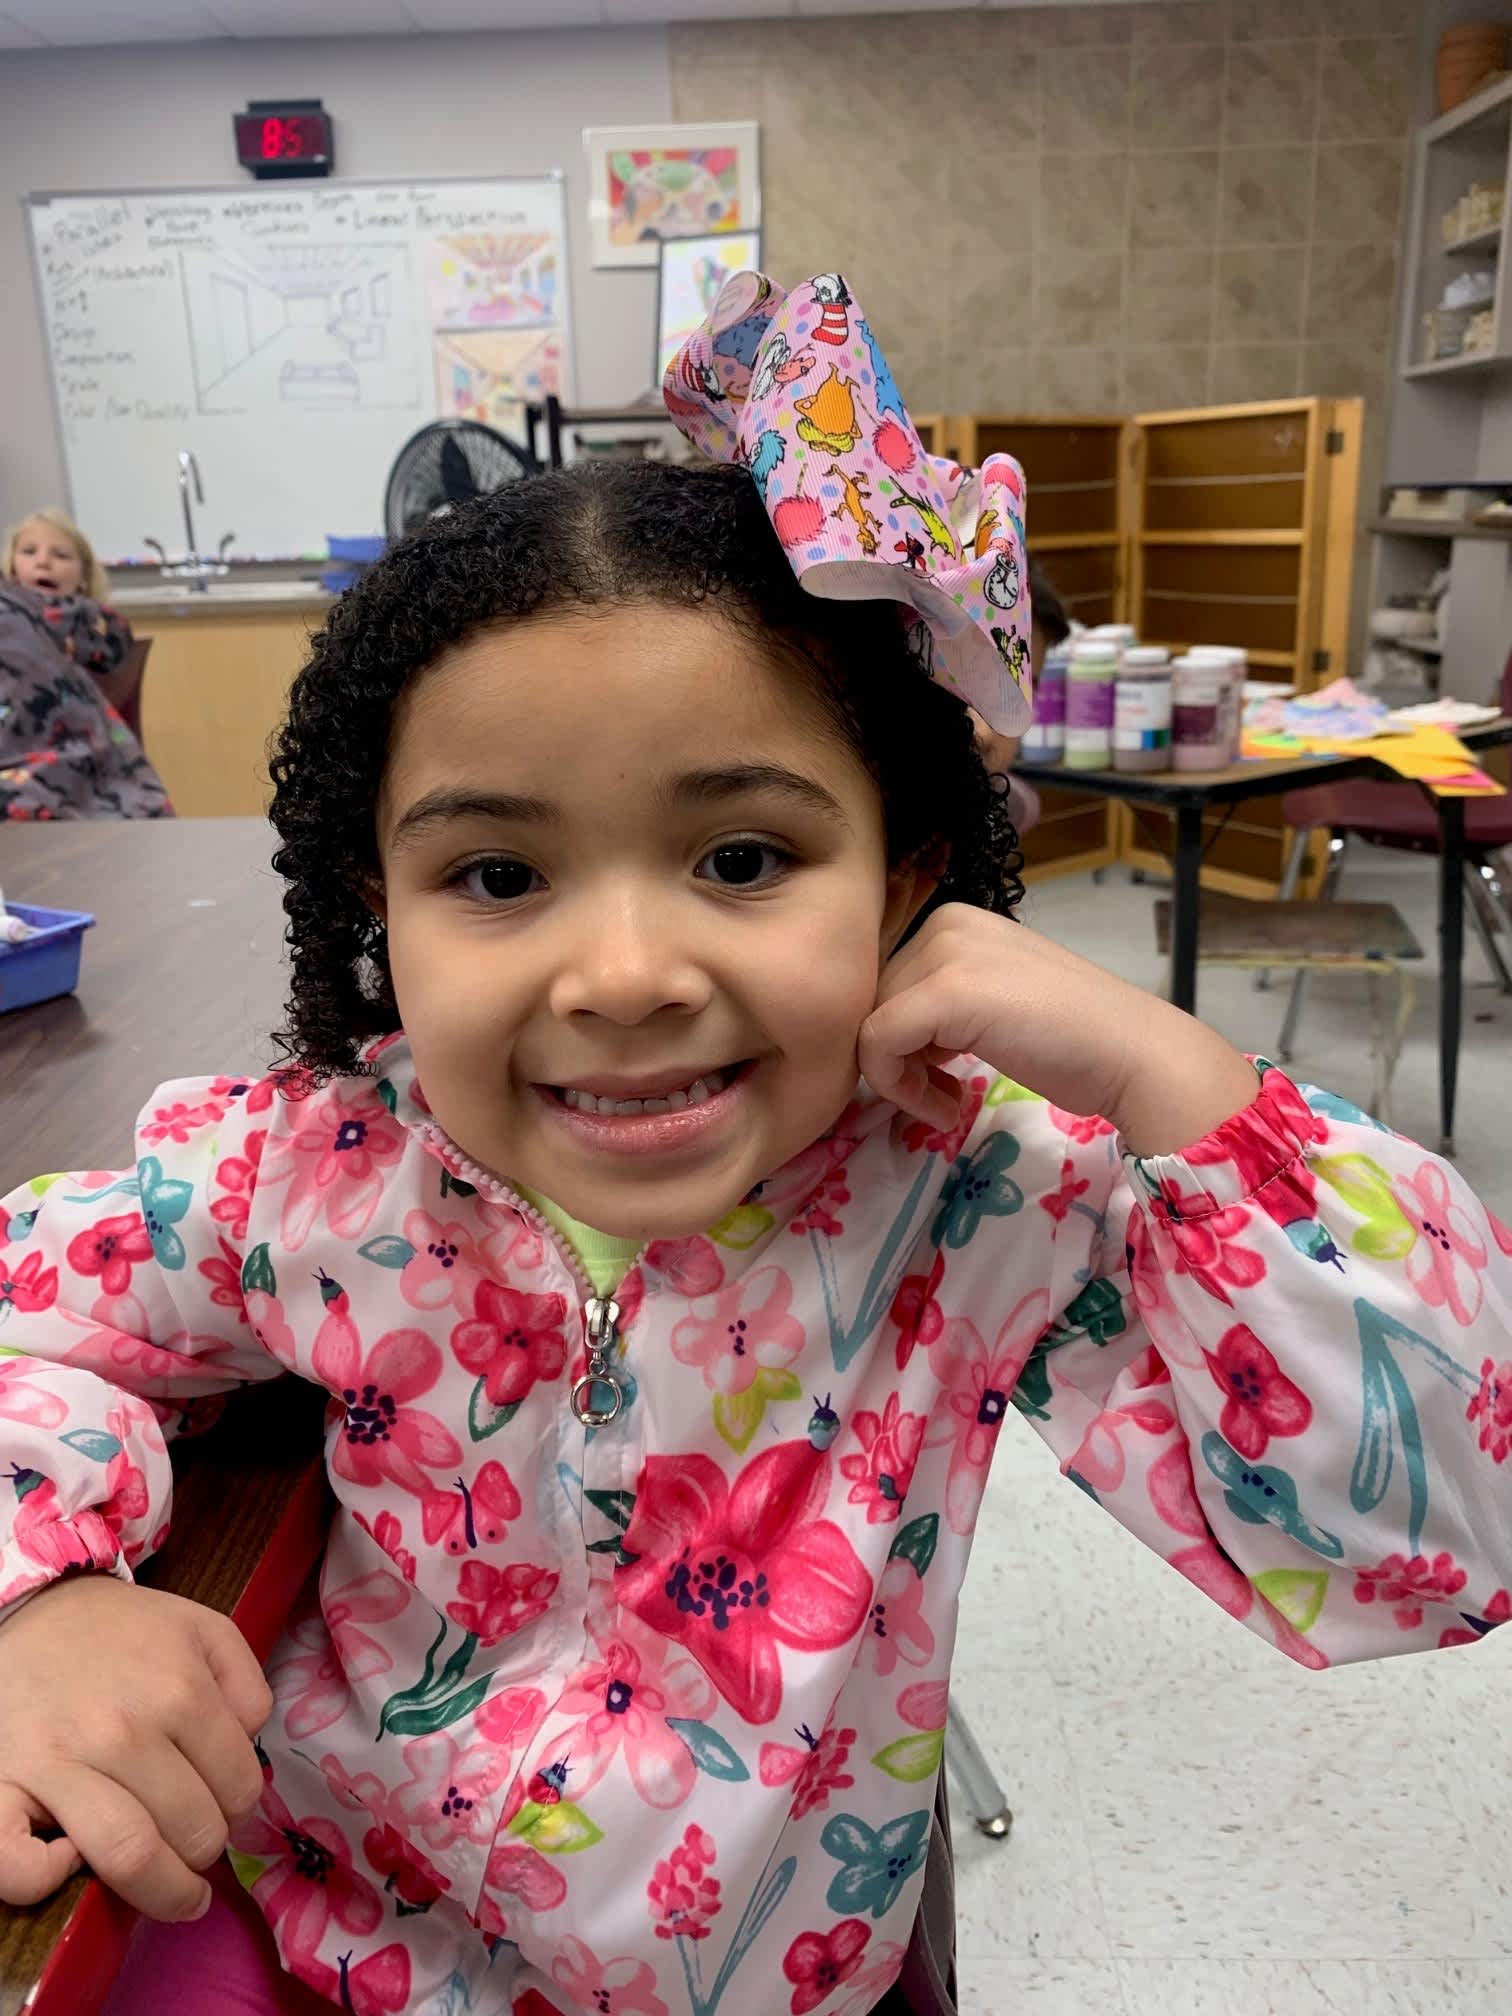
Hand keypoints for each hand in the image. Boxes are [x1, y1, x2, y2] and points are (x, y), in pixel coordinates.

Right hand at [0, 1577, 271, 1920]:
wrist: (34, 1609)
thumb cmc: (124, 1631)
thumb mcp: (203, 1630)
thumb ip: (246, 1685)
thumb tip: (249, 1748)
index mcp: (180, 1691)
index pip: (239, 1788)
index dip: (242, 1811)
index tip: (229, 1811)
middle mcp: (123, 1731)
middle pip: (193, 1831)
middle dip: (207, 1849)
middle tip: (198, 1841)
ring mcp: (56, 1763)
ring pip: (130, 1857)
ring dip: (163, 1887)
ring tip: (172, 1887)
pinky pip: (18, 1866)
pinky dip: (47, 1880)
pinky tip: (70, 1863)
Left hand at [861, 903, 1258, 1155]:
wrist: (1132, 1053)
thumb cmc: (1074, 1039)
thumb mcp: (993, 1002)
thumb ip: (941, 1004)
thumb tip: (884, 1035)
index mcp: (954, 920)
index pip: (885, 982)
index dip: (898, 1038)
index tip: (936, 1075)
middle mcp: (944, 924)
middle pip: (874, 1001)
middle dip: (899, 1058)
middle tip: (944, 1095)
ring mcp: (945, 954)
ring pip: (870, 1023)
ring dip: (900, 1078)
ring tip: (947, 1104)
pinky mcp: (945, 994)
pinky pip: (877, 1044)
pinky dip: (899, 1089)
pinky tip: (946, 1109)